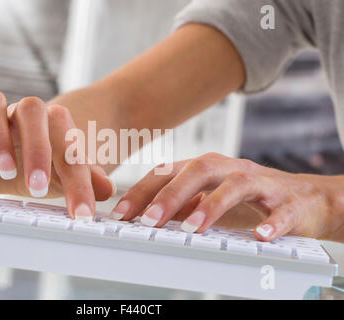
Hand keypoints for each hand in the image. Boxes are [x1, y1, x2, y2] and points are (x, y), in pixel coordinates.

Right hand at [0, 90, 114, 219]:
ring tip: (5, 172)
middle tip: (39, 188)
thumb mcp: (65, 178)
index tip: (82, 213)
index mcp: (54, 127)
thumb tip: (108, 189)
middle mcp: (23, 118)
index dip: (78, 181)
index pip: (69, 146)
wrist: (19, 164)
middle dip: (36, 148)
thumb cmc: (47, 170)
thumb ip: (86, 180)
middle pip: (31, 109)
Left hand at [110, 153, 343, 240]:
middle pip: (197, 171)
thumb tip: (144, 218)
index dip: (143, 191)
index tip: (121, 214)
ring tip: (191, 228)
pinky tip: (260, 236)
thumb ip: (181, 204)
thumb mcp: (208, 198)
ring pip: (235, 185)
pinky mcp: (288, 202)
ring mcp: (260, 183)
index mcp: (207, 168)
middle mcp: (230, 169)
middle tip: (148, 221)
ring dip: (212, 205)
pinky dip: (271, 223)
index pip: (169, 173)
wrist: (303, 198)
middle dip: (170, 195)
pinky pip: (280, 211)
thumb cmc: (249, 198)